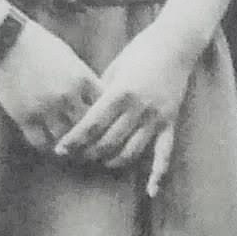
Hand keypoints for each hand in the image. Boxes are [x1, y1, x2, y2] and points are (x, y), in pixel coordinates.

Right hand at [0, 21, 102, 153]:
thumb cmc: (38, 43)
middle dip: (91, 137)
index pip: (105, 108)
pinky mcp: (24, 116)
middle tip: (93, 145)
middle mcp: (67, 96)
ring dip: (69, 145)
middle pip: (88, 127)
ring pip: (65, 139)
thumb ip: (84, 78)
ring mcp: (45, 107)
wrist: (4, 40)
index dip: (107, 118)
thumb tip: (97, 97)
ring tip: (72, 149)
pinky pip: (40, 141)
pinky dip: (46, 145)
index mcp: (82, 79)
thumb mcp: (70, 57)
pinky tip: (48, 145)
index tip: (106, 125)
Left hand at [57, 22, 203, 190]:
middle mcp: (139, 108)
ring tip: (99, 162)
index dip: (74, 140)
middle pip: (109, 141)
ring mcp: (156, 117)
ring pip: (131, 151)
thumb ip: (100, 94)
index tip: (60, 150)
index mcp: (121, 92)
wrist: (176, 44)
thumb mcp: (114, 69)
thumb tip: (82, 115)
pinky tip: (151, 192)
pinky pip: (164, 154)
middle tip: (75, 158)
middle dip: (88, 152)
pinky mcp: (170, 122)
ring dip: (112, 161)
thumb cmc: (140, 52)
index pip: (92, 124)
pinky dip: (158, 175)